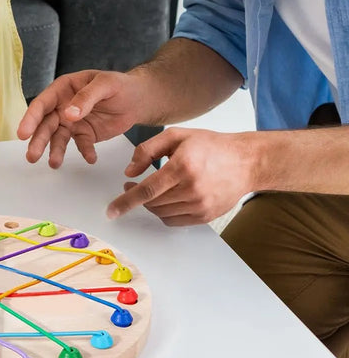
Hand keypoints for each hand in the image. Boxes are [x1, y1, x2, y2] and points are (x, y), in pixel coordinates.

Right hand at [18, 70, 140, 167]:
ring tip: (55, 164)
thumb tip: (69, 114)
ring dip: (55, 151)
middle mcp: (63, 106)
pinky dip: (85, 152)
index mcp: (63, 89)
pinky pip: (81, 145)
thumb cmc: (119, 85)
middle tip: (32, 156)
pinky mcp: (85, 134)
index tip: (23, 133)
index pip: (42, 104)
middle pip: (46, 124)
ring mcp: (72, 122)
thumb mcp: (105, 84)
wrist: (137, 98)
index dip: (30, 118)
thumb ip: (86, 98)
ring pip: (58, 138)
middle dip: (38, 140)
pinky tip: (91, 158)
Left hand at [106, 127, 253, 225]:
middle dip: (135, 197)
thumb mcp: (176, 136)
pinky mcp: (206, 216)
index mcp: (182, 167)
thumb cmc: (210, 145)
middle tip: (131, 185)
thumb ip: (147, 150)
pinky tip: (165, 199)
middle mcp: (192, 189)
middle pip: (152, 203)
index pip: (147, 190)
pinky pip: (175, 221)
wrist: (246, 161)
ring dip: (150, 204)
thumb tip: (129, 172)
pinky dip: (164, 212)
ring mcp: (200, 205)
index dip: (126, 201)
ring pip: (161, 213)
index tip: (112, 210)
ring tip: (151, 189)